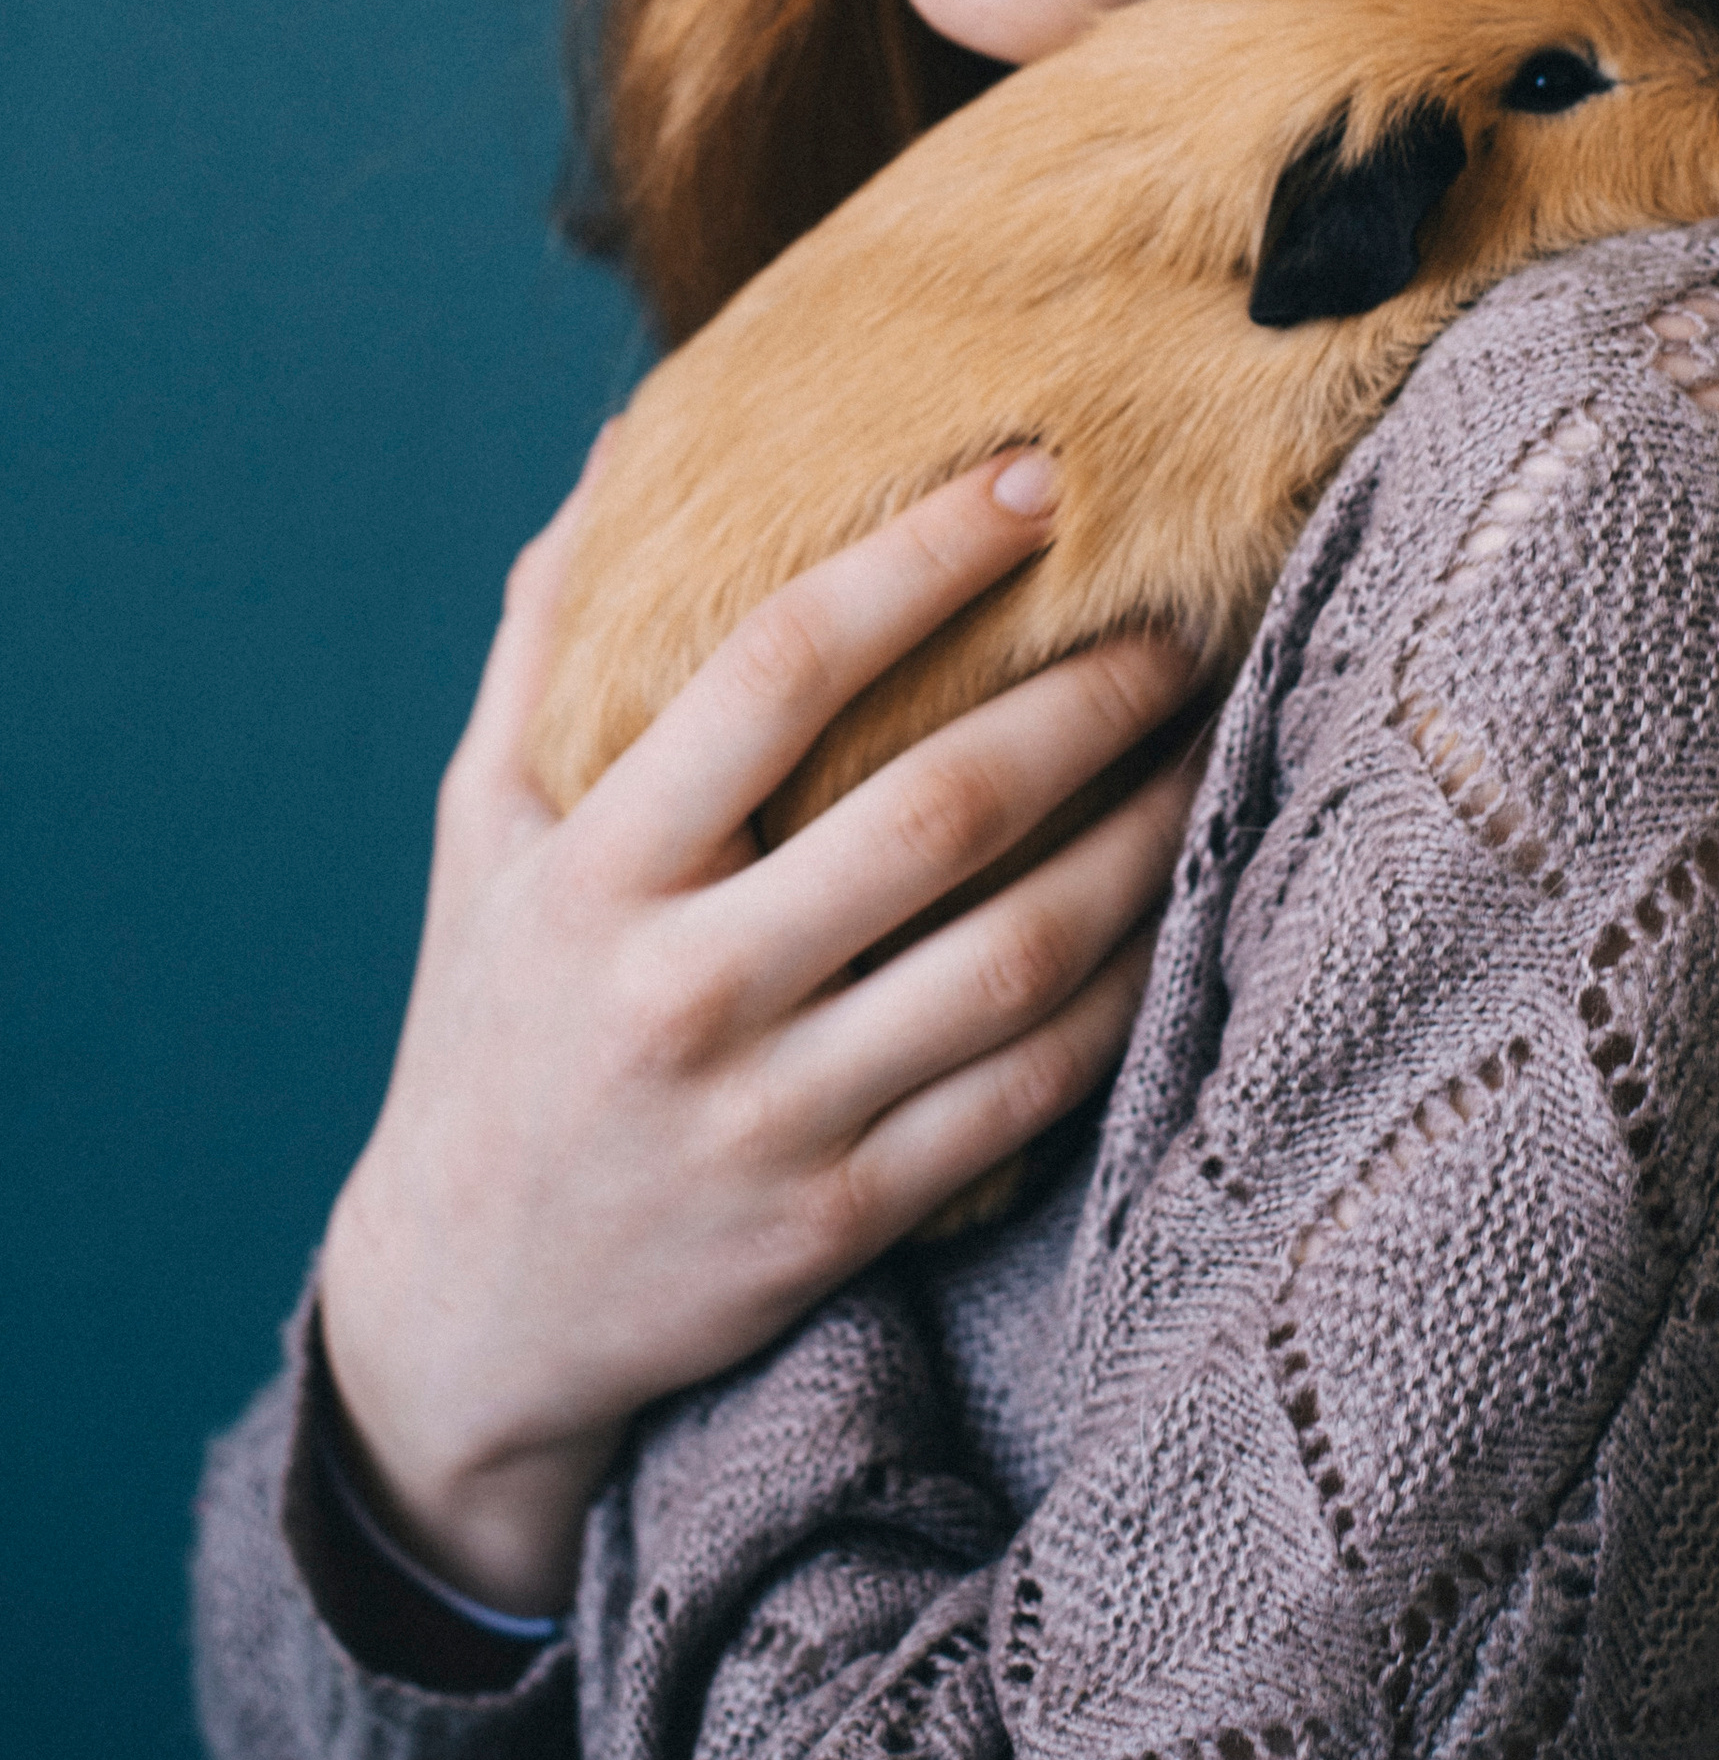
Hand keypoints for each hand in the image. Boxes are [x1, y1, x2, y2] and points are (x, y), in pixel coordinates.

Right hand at [317, 438, 1201, 1617]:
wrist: (463, 1314)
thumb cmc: (489, 1022)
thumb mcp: (477, 829)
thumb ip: (545, 636)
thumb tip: (627, 445)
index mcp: (593, 867)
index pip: (778, 668)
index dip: (921, 558)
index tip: (1038, 476)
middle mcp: (684, 988)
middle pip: (937, 810)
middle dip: (1085, 697)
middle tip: (1182, 614)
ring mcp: (774, 1113)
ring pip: (1017, 952)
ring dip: (1143, 835)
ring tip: (1212, 740)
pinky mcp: (848, 1216)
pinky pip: (1031, 1088)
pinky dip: (1128, 987)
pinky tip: (1184, 904)